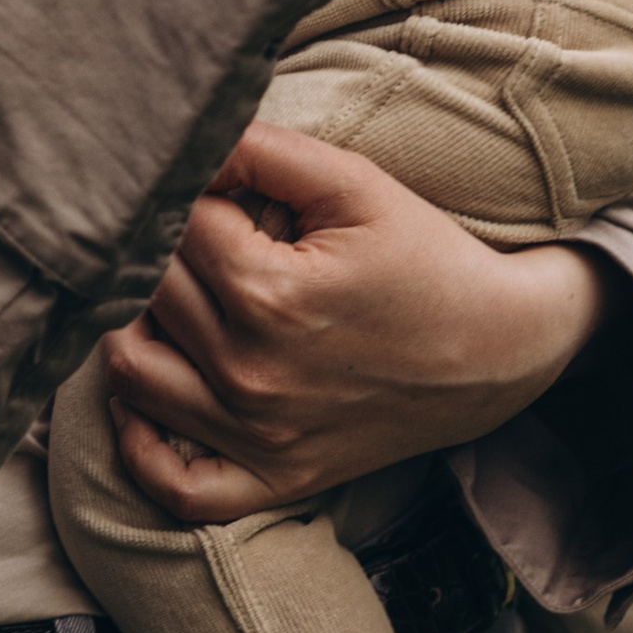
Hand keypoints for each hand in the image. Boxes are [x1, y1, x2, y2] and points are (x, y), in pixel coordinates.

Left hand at [104, 120, 611, 519]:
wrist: (500, 350)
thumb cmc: (425, 257)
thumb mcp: (354, 182)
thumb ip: (261, 151)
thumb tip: (186, 146)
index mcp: (268, 296)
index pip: (173, 225)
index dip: (191, 193)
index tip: (221, 189)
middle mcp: (251, 375)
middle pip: (147, 291)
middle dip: (161, 249)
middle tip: (202, 233)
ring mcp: (258, 437)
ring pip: (132, 375)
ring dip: (136, 325)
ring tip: (174, 295)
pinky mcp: (273, 480)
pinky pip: (174, 487)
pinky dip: (141, 445)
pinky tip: (147, 394)